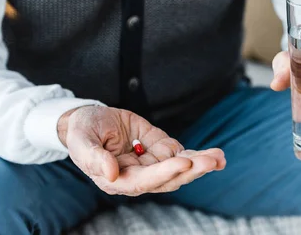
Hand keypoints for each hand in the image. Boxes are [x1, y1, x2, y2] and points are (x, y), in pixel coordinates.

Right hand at [58, 105, 225, 195]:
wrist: (89, 120)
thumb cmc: (82, 131)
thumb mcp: (81, 140)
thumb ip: (93, 157)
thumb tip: (111, 173)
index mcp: (117, 178)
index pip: (144, 180)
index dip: (164, 172)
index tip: (183, 161)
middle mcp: (138, 176)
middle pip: (168, 179)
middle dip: (191, 169)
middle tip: (211, 160)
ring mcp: (151, 164)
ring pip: (180, 169)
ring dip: (200, 164)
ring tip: (218, 157)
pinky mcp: (160, 151)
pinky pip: (183, 155)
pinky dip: (200, 156)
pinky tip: (218, 157)